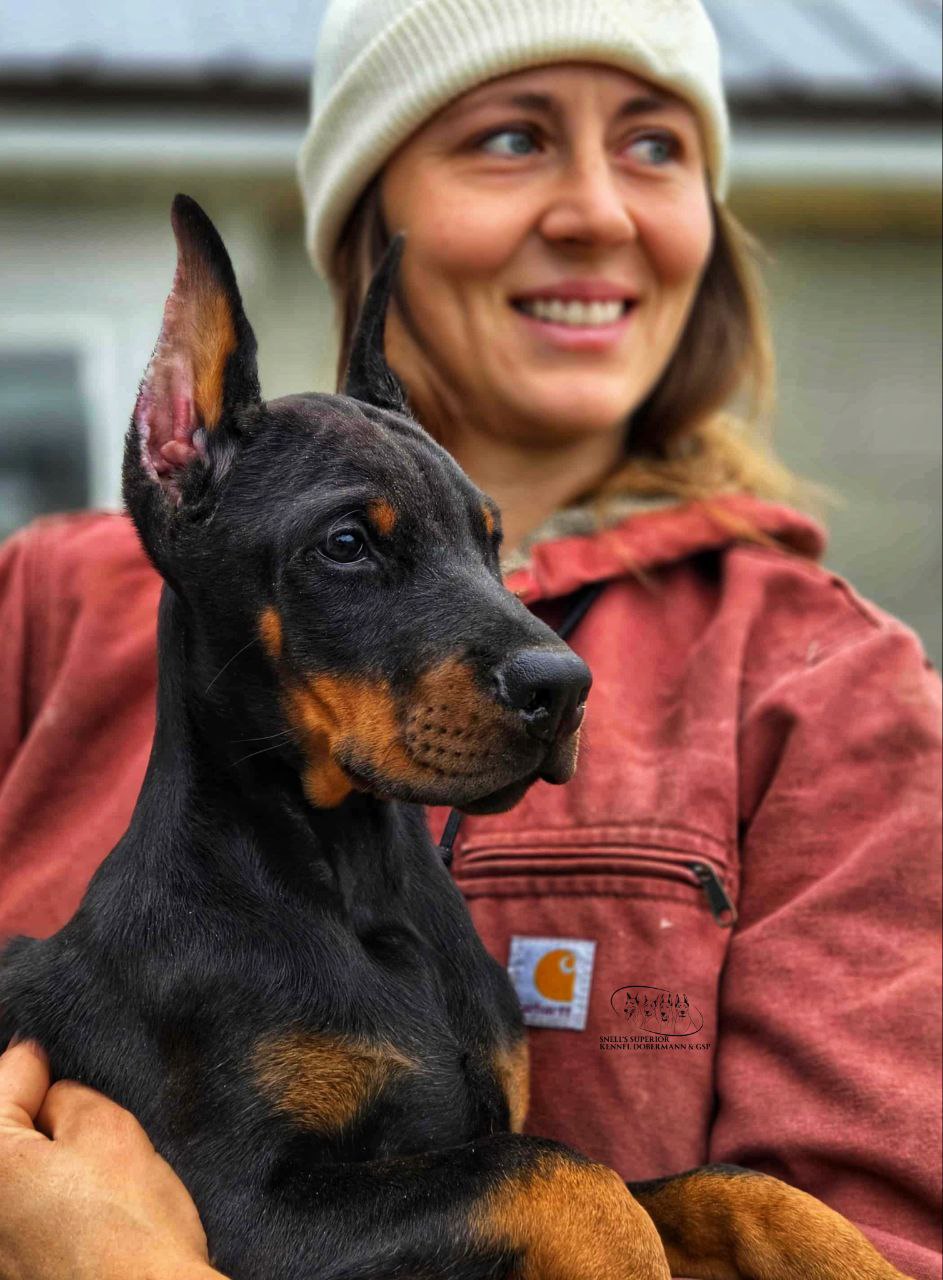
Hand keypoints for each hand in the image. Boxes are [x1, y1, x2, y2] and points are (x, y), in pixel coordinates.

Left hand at [0, 1038, 226, 1279]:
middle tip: (74, 1115)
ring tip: (87, 1172)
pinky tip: (85, 1214)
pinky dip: (45, 1206)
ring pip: (15, 1179)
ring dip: (40, 1164)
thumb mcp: (107, 1128)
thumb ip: (67, 1096)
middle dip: (34, 1117)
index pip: (5, 1078)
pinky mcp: (16, 1272)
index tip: (48, 1058)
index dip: (38, 1064)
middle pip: (4, 1134)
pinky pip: (25, 1219)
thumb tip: (52, 1099)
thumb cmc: (130, 1228)